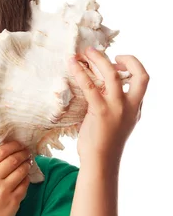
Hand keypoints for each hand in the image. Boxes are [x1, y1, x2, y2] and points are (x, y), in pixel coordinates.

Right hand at [0, 140, 31, 215]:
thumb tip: (6, 152)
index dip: (11, 146)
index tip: (17, 144)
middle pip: (12, 159)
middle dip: (22, 153)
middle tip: (26, 151)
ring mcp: (3, 192)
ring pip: (21, 171)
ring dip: (26, 164)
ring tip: (27, 162)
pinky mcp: (13, 202)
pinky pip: (25, 184)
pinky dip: (26, 178)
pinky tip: (25, 177)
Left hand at [69, 46, 149, 163]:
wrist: (100, 163)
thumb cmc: (104, 145)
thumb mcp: (119, 124)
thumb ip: (118, 107)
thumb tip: (103, 92)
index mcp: (136, 108)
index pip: (143, 80)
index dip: (133, 66)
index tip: (118, 62)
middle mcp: (131, 106)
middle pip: (139, 74)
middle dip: (125, 58)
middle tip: (105, 54)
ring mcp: (116, 108)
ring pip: (112, 74)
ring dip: (99, 59)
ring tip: (85, 52)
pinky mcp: (100, 112)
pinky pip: (90, 86)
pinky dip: (80, 72)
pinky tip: (71, 64)